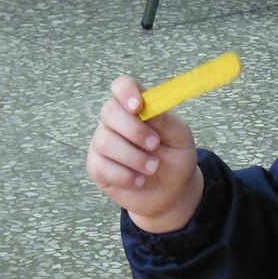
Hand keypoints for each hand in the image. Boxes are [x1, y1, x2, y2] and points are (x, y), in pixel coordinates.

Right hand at [86, 75, 203, 232]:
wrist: (171, 192)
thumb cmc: (175, 158)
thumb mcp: (180, 138)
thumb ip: (166, 120)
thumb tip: (148, 108)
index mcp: (136, 106)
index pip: (121, 86)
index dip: (126, 92)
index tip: (138, 107)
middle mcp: (115, 121)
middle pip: (109, 112)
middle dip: (134, 130)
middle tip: (155, 145)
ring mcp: (103, 143)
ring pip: (105, 142)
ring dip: (133, 157)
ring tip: (153, 168)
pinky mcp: (97, 167)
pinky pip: (102, 167)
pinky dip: (125, 176)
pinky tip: (139, 180)